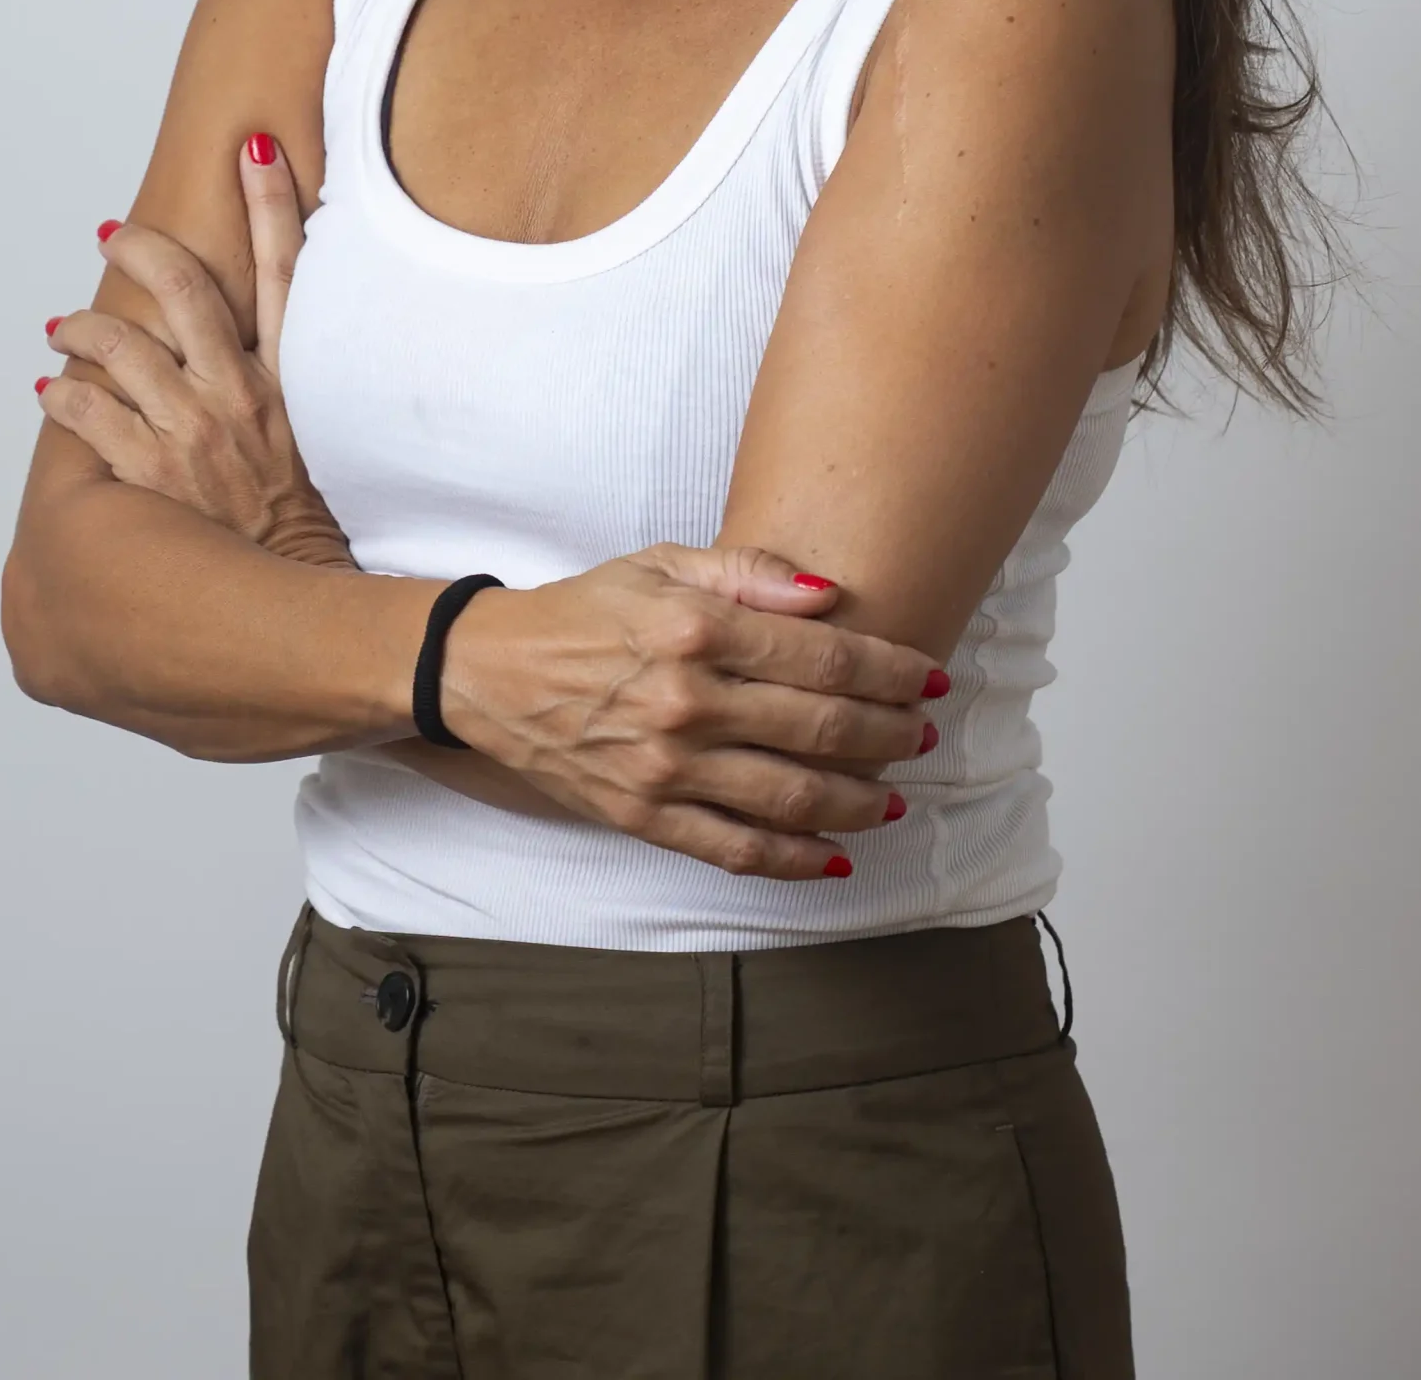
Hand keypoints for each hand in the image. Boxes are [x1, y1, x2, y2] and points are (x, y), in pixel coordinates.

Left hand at [38, 138, 349, 569]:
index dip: (273, 203)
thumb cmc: (302, 525)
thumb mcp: (318, 441)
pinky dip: (61, 395)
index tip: (253, 149)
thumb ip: (290, 385)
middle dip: (145, 252)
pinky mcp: (149, 471)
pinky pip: (86, 412)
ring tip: (63, 329)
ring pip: (121, 345)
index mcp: (290, 380)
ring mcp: (192, 431)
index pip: (288, 273)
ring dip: (82, 328)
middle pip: (187, 291)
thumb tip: (262, 348)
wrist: (296, 602)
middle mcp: (239, 394)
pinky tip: (51, 392)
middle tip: (119, 238)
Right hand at [439, 548, 943, 880]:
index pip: (823, 656)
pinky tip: (835, 852)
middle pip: (820, 727)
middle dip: (890, 733)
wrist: (490, 672)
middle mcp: (686, 701)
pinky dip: (794, 858)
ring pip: (791, 796)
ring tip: (895, 793)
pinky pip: (736, 849)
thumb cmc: (586, 610)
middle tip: (925, 731)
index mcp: (696, 628)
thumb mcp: (662, 562)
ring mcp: (665, 767)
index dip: (892, 670)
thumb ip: (749, 572)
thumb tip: (831, 595)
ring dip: (860, 799)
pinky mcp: (644, 817)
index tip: (930, 676)